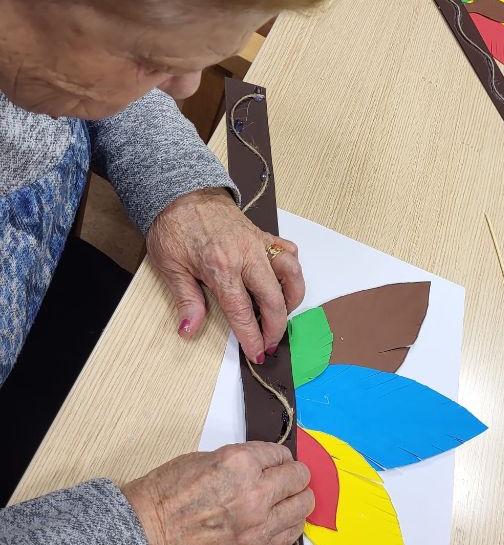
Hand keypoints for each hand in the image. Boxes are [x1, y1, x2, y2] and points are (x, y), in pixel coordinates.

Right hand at [122, 443, 312, 544]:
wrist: (146, 543)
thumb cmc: (163, 499)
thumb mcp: (199, 460)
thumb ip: (235, 461)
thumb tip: (257, 464)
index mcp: (239, 463)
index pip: (278, 454)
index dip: (278, 456)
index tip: (277, 460)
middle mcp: (255, 493)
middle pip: (297, 478)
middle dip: (295, 474)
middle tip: (290, 476)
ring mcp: (258, 525)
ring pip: (302, 507)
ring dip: (300, 498)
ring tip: (292, 497)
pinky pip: (291, 535)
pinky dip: (292, 524)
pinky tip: (286, 519)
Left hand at [146, 188, 304, 362]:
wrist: (181, 191)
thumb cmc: (173, 227)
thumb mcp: (170, 267)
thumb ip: (186, 300)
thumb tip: (189, 330)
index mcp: (221, 267)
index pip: (242, 311)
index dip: (252, 336)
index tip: (257, 352)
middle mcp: (246, 255)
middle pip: (274, 298)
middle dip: (277, 326)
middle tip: (271, 343)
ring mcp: (258, 243)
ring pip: (291, 273)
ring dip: (292, 297)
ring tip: (283, 313)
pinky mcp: (263, 235)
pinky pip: (288, 252)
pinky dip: (291, 269)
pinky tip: (283, 282)